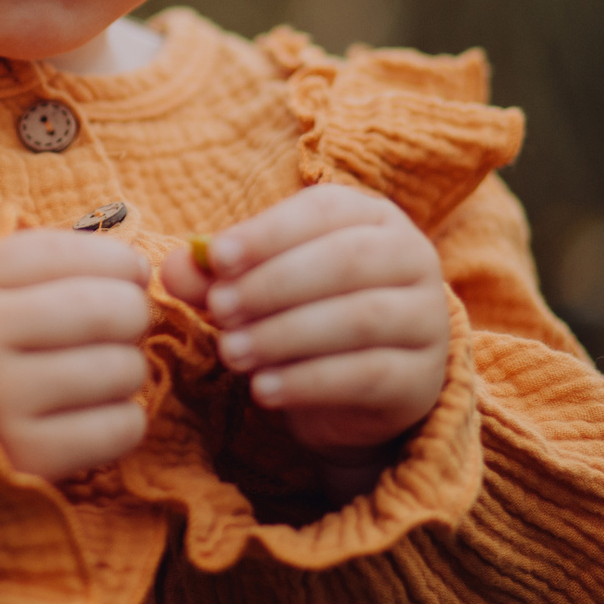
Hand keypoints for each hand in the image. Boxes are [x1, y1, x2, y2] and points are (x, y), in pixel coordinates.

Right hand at [0, 229, 152, 481]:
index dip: (115, 259)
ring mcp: (2, 398)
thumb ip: (45, 262)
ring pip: (119, 368)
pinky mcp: (27, 455)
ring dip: (129, 367)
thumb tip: (142, 267)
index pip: (62, 254)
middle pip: (103, 309)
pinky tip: (100, 412)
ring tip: (103, 371)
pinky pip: (118, 428)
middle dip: (132, 312)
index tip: (132, 271)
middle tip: (125, 324)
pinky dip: (126, 419)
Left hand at [160, 187, 448, 494]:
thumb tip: (175, 266)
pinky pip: (368, 374)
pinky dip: (309, 381)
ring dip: (285, 335)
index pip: (324, 211)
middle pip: (347, 261)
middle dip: (273, 284)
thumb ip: (216, 275)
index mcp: (372, 217)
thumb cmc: (300, 314)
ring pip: (360, 318)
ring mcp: (427, 319)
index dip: (268, 232)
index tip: (217, 257)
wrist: (354, 393)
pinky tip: (263, 389)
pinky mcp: (422, 378)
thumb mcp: (255, 287)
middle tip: (218, 310)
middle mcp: (413, 258)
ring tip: (231, 352)